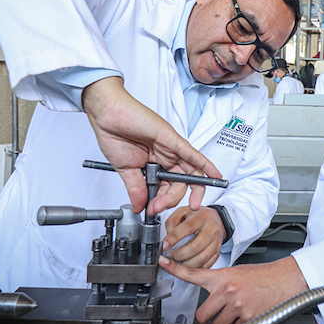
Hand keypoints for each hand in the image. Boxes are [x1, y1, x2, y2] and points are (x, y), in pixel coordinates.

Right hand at [82, 76, 221, 214]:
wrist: (108, 114)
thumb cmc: (114, 134)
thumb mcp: (126, 169)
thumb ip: (135, 189)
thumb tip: (138, 207)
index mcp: (155, 164)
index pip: (167, 187)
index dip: (163, 201)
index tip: (153, 209)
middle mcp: (166, 156)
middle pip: (180, 183)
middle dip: (172, 198)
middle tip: (159, 207)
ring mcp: (170, 148)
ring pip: (189, 172)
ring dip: (195, 189)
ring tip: (194, 203)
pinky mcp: (172, 139)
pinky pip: (193, 154)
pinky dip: (205, 164)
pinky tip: (215, 175)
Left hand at [159, 256, 307, 323]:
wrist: (285, 279)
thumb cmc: (263, 276)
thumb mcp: (237, 273)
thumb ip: (220, 283)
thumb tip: (209, 296)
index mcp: (222, 277)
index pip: (193, 273)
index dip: (175, 269)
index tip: (162, 262)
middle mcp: (227, 290)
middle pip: (201, 315)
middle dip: (204, 322)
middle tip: (208, 321)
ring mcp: (237, 305)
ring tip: (233, 316)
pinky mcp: (247, 318)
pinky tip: (246, 317)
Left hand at [162, 206, 224, 268]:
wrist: (215, 219)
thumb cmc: (197, 216)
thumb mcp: (183, 211)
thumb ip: (172, 221)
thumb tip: (168, 237)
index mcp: (202, 216)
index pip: (187, 228)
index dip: (173, 238)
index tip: (163, 245)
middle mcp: (212, 229)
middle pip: (195, 247)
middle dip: (179, 254)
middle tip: (170, 254)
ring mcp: (216, 242)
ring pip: (201, 259)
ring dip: (186, 264)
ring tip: (177, 260)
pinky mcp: (218, 252)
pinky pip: (207, 265)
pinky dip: (195, 268)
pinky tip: (187, 265)